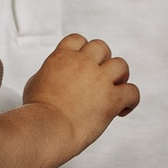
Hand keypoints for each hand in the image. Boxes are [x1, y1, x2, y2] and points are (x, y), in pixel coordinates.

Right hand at [24, 34, 140, 130]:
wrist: (46, 128)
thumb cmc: (36, 112)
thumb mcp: (35, 82)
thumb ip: (49, 74)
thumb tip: (54, 77)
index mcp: (62, 57)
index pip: (78, 40)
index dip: (84, 50)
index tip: (85, 62)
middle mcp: (83, 63)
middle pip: (101, 48)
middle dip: (103, 60)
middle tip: (102, 76)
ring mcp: (99, 80)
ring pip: (121, 65)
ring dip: (120, 76)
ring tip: (116, 89)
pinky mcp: (111, 99)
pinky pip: (132, 92)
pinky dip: (131, 100)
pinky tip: (122, 109)